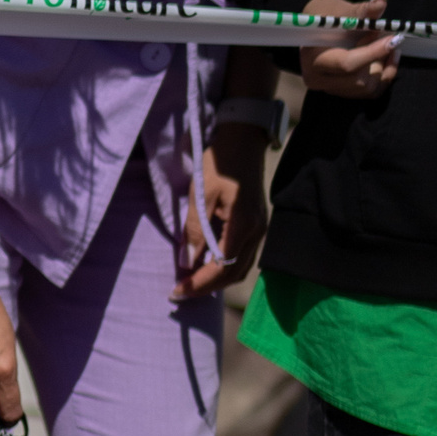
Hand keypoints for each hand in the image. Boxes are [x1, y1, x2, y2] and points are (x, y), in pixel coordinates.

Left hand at [174, 131, 269, 298]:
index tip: (177, 291)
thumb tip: (188, 261)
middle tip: (178, 293)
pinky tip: (204, 267)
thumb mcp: (200, 194)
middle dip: (206, 287)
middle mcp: (256, 232)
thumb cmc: (219, 164)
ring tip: (189, 285)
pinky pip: (241, 255)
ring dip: (214, 280)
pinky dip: (222, 267)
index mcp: (243, 225)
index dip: (200, 283)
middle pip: (233, 273)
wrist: (242, 143)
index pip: (222, 267)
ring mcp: (259, 230)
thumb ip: (195, 229)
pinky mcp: (255, 226)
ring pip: (238, 267)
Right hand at [300, 0, 397, 101]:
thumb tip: (381, 2)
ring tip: (391, 47)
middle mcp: (317, 78)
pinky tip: (389, 59)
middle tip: (389, 39)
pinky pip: (372, 92)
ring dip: (385, 68)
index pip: (346, 63)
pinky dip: (385, 76)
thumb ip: (363, 10)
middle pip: (358, 80)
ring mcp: (330, 88)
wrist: (319, 29)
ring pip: (367, 88)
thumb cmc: (329, 17)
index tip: (393, 39)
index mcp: (312, 58)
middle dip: (379, 59)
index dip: (373, 52)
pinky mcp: (343, 92)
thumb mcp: (343, 11)